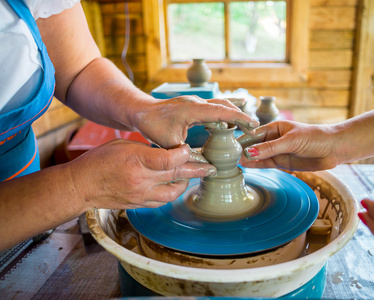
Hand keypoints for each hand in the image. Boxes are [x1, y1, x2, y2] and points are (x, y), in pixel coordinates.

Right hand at [68, 140, 216, 209]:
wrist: (81, 185)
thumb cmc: (100, 160)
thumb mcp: (123, 145)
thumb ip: (148, 150)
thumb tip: (168, 153)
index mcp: (137, 160)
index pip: (170, 160)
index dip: (185, 154)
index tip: (189, 149)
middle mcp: (141, 180)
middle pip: (176, 175)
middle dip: (197, 170)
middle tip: (211, 168)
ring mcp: (140, 195)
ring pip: (173, 192)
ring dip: (185, 183)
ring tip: (192, 175)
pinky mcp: (138, 204)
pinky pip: (162, 201)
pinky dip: (171, 193)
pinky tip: (175, 185)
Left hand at [131, 96, 258, 147]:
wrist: (141, 112)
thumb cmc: (153, 126)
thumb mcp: (169, 144)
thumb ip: (187, 155)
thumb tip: (206, 167)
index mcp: (193, 108)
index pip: (222, 112)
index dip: (239, 119)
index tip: (253, 126)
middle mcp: (197, 102)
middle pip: (225, 106)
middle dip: (241, 117)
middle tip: (254, 129)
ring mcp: (196, 101)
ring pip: (221, 104)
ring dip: (235, 113)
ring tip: (248, 125)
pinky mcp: (194, 104)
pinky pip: (214, 106)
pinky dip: (225, 112)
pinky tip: (233, 118)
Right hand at [237, 120, 338, 170]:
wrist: (333, 149)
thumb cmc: (314, 138)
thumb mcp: (290, 141)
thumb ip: (270, 148)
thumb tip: (249, 153)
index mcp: (274, 127)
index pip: (253, 134)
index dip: (241, 140)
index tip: (229, 147)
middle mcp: (273, 139)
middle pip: (253, 145)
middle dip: (241, 150)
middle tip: (226, 158)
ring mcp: (277, 151)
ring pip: (258, 156)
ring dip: (247, 159)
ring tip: (232, 163)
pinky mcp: (282, 162)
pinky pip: (265, 164)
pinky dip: (255, 165)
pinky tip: (245, 166)